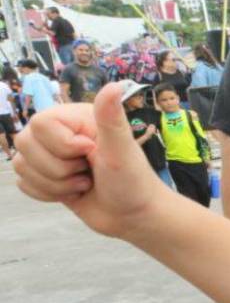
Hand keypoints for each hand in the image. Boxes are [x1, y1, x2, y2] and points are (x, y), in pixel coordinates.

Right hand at [14, 83, 163, 238]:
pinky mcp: (44, 176)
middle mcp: (56, 133)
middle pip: (25, 144)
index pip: (40, 124)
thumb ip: (111, 118)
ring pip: (21, 166)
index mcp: (74, 118)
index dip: (63, 145)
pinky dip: (49, 194)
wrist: (133, 216)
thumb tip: (114, 86)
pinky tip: (73, 193)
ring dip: (57, 184)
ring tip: (85, 183)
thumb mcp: (123, 149)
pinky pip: (24, 183)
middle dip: (60, 169)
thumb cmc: (133, 181)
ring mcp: (49, 155)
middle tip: (89, 171)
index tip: (91, 152)